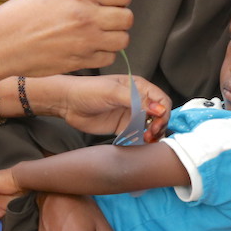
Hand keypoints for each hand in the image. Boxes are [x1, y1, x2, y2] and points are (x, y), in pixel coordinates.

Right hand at [0, 0, 132, 77]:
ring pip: (122, 40)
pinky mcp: (80, 61)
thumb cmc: (19, 16)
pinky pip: (108, 58)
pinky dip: (103, 54)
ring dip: (114, 38)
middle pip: (127, 18)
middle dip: (119, 18)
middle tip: (107, 19)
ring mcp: (85, 42)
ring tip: (99, 36)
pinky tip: (89, 49)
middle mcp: (87, 17)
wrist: (1, 44)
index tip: (113, 0)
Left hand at [54, 74, 169, 140]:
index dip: (163, 111)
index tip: (156, 122)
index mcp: (138, 87)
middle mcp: (137, 101)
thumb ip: (137, 101)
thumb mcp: (113, 92)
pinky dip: (143, 141)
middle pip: (159, 115)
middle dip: (159, 125)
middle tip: (151, 134)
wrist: (67, 103)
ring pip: (150, 126)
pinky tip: (141, 144)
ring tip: (146, 139)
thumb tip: (159, 109)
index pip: (161, 99)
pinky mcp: (123, 128)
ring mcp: (130, 115)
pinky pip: (138, 135)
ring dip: (153, 134)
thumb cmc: (88, 90)